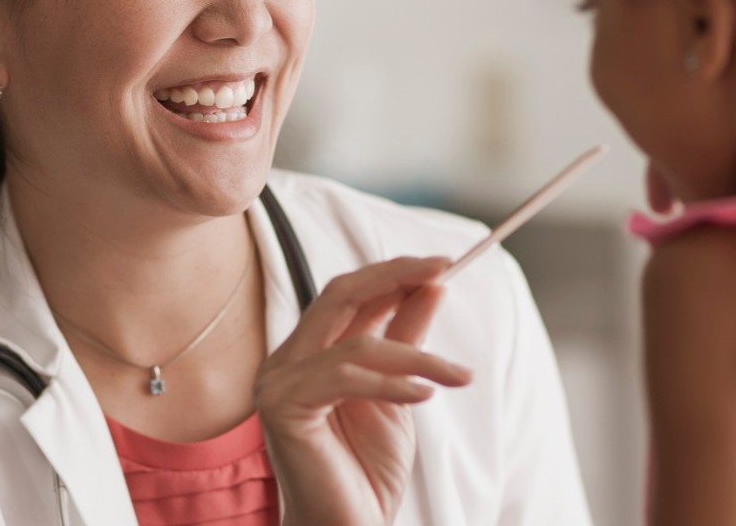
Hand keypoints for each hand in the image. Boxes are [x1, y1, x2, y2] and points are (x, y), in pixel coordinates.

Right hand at [255, 256, 473, 525]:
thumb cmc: (366, 470)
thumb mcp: (400, 393)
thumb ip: (407, 338)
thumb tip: (431, 286)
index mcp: (307, 353)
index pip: (349, 295)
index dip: (394, 273)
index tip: (442, 264)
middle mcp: (285, 360)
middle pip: (340, 294)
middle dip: (395, 276)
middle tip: (443, 269)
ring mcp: (277, 382)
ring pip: (357, 344)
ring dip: (418, 356)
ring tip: (458, 374)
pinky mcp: (282, 407)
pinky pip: (347, 378)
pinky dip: (393, 383)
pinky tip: (426, 395)